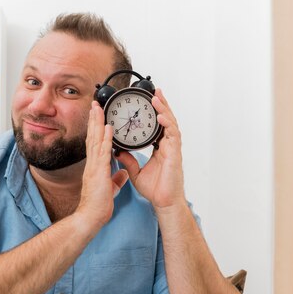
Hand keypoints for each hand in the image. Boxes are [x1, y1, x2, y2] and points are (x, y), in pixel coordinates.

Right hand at [76, 101, 128, 228]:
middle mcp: (92, 163)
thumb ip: (116, 179)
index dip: (96, 129)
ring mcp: (94, 166)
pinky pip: (103, 152)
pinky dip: (105, 138)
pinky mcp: (98, 172)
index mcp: (95, 167)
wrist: (91, 216)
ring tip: (99, 108)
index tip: (98, 116)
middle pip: (93, 137)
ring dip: (97, 123)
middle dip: (94, 120)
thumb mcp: (110, 189)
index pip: (96, 144)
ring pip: (95, 140)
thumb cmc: (98, 205)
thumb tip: (124, 174)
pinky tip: (108, 127)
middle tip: (95, 104)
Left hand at [115, 89, 184, 208]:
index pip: (157, 126)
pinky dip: (167, 124)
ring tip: (157, 97)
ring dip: (164, 109)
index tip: (148, 101)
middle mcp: (167, 146)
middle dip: (161, 105)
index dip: (154, 113)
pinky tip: (161, 116)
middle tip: (155, 91)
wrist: (163, 202)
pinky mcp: (175, 154)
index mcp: (160, 148)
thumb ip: (128, 160)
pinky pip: (172, 135)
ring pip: (170, 123)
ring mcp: (173, 149)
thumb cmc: (155, 189)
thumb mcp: (136, 172)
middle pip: (165, 120)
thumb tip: (117, 150)